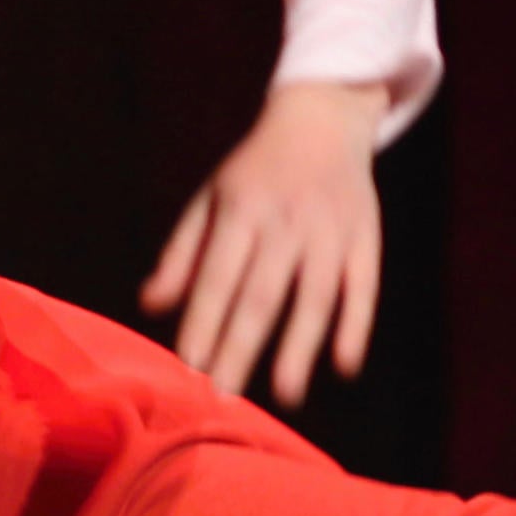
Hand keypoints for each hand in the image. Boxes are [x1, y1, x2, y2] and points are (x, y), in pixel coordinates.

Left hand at [142, 79, 386, 405]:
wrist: (323, 117)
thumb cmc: (255, 170)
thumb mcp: (211, 199)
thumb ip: (182, 254)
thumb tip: (150, 306)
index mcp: (241, 208)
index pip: (218, 276)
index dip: (204, 321)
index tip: (189, 366)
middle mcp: (286, 220)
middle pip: (262, 295)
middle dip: (242, 347)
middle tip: (225, 398)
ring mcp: (330, 229)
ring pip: (315, 297)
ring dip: (300, 347)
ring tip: (285, 396)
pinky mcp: (365, 237)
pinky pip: (363, 288)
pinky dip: (356, 326)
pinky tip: (344, 365)